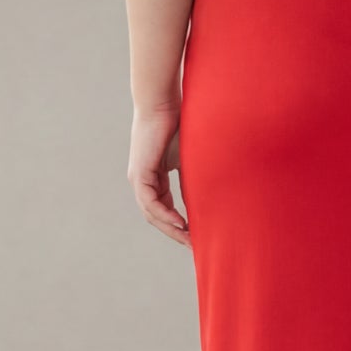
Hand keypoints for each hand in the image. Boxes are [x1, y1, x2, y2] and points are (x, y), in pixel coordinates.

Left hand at [128, 105, 190, 246]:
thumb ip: (194, 177)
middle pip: (157, 216)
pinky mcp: (139, 174)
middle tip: (194, 246)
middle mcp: (143, 180)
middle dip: (176, 233)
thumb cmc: (179, 123)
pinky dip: (165, 215)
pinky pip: (150, 203)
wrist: (164, 103)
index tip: (196, 235)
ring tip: (189, 239)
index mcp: (154, 177)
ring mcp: (139, 178)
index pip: (164, 208)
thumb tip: (212, 195)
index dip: (179, 224)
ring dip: (170, 228)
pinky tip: (180, 223)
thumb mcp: (190, 158)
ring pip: (152, 213)